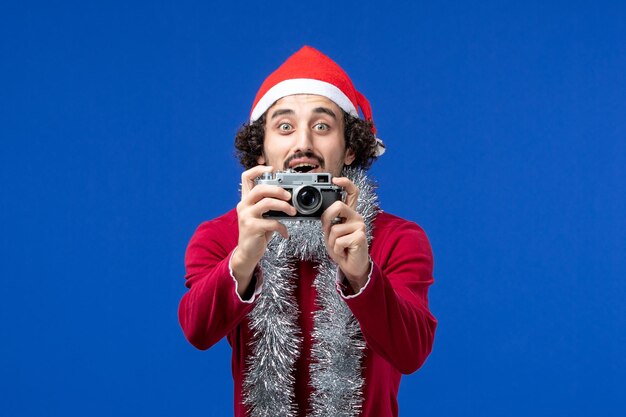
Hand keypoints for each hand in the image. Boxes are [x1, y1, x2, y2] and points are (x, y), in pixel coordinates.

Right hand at [231, 165, 295, 294]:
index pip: (246, 177)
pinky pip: (272, 222)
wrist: (248, 253)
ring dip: (284, 206)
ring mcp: (246, 216)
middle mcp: (243, 205)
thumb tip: (290, 197)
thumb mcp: (263, 216)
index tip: (272, 169)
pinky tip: (285, 233)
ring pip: (267, 203)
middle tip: (289, 196)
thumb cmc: (258, 233)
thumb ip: (270, 205)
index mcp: (246, 200)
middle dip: (278, 190)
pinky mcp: (252, 227)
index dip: (258, 169)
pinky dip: (282, 227)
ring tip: (293, 212)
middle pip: (260, 188)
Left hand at [321, 177, 369, 291]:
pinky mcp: (360, 237)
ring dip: (331, 241)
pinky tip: (343, 251)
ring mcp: (360, 226)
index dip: (345, 183)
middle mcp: (357, 216)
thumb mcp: (330, 232)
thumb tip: (322, 213)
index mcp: (349, 213)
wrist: (351, 265)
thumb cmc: (341, 248)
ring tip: (339, 246)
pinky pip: (339, 241)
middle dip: (327, 220)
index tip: (335, 179)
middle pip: (338, 206)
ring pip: (335, 229)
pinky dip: (336, 249)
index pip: (352, 192)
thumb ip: (328, 221)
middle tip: (330, 233)